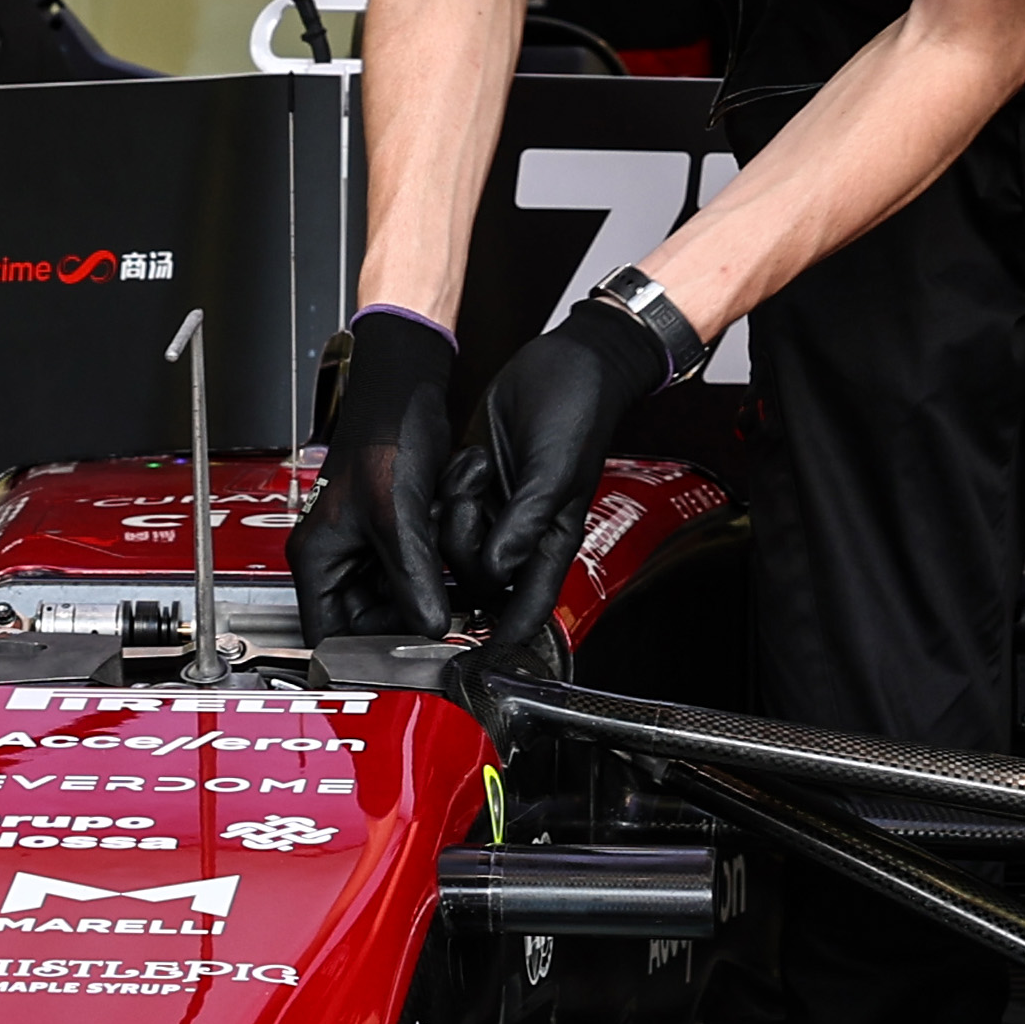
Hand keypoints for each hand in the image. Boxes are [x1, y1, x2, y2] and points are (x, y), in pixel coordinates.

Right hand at [287, 305, 462, 640]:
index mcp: (317, 558)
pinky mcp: (394, 536)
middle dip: (409, 620)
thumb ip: (413, 577)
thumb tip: (429, 628)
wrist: (406, 389)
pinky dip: (438, 569)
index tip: (401, 664)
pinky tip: (453, 552)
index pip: (328, 636)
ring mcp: (367, 548)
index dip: (363, 655)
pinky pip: (417, 573)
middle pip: (370, 622)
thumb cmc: (383, 435)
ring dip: (428, 593)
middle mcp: (338, 558)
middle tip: (446, 621)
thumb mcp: (398, 516)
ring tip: (451, 575)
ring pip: (399, 599)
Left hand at [443, 302, 660, 648]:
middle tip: (470, 498)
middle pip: (476, 576)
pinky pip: (445, 508)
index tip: (473, 659)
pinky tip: (466, 461)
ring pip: (454, 543)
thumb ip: (525, 521)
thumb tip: (498, 566)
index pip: (526, 606)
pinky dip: (447, 491)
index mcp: (550, 539)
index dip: (502, 637)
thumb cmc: (579, 414)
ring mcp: (497, 509)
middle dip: (463, 544)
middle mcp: (521, 531)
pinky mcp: (476, 483)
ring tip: (474, 468)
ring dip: (453, 512)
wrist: (569, 363)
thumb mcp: (553, 470)